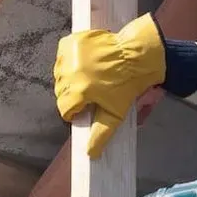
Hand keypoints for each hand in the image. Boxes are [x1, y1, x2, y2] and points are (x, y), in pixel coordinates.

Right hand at [53, 13, 164, 156]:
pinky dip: (70, 60)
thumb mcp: (115, 113)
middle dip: (73, 95)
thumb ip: (100, 134)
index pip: (64, 109)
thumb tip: (90, 154)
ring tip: (90, 76)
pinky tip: (85, 62)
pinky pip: (62, 56)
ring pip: (60, 74)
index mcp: (79, 91)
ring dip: (70, 77)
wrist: (137, 54)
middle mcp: (70, 73)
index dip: (75, 112)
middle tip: (91, 91)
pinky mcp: (71, 42)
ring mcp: (70, 55)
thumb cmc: (128, 84)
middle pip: (61, 92)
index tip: (85, 107)